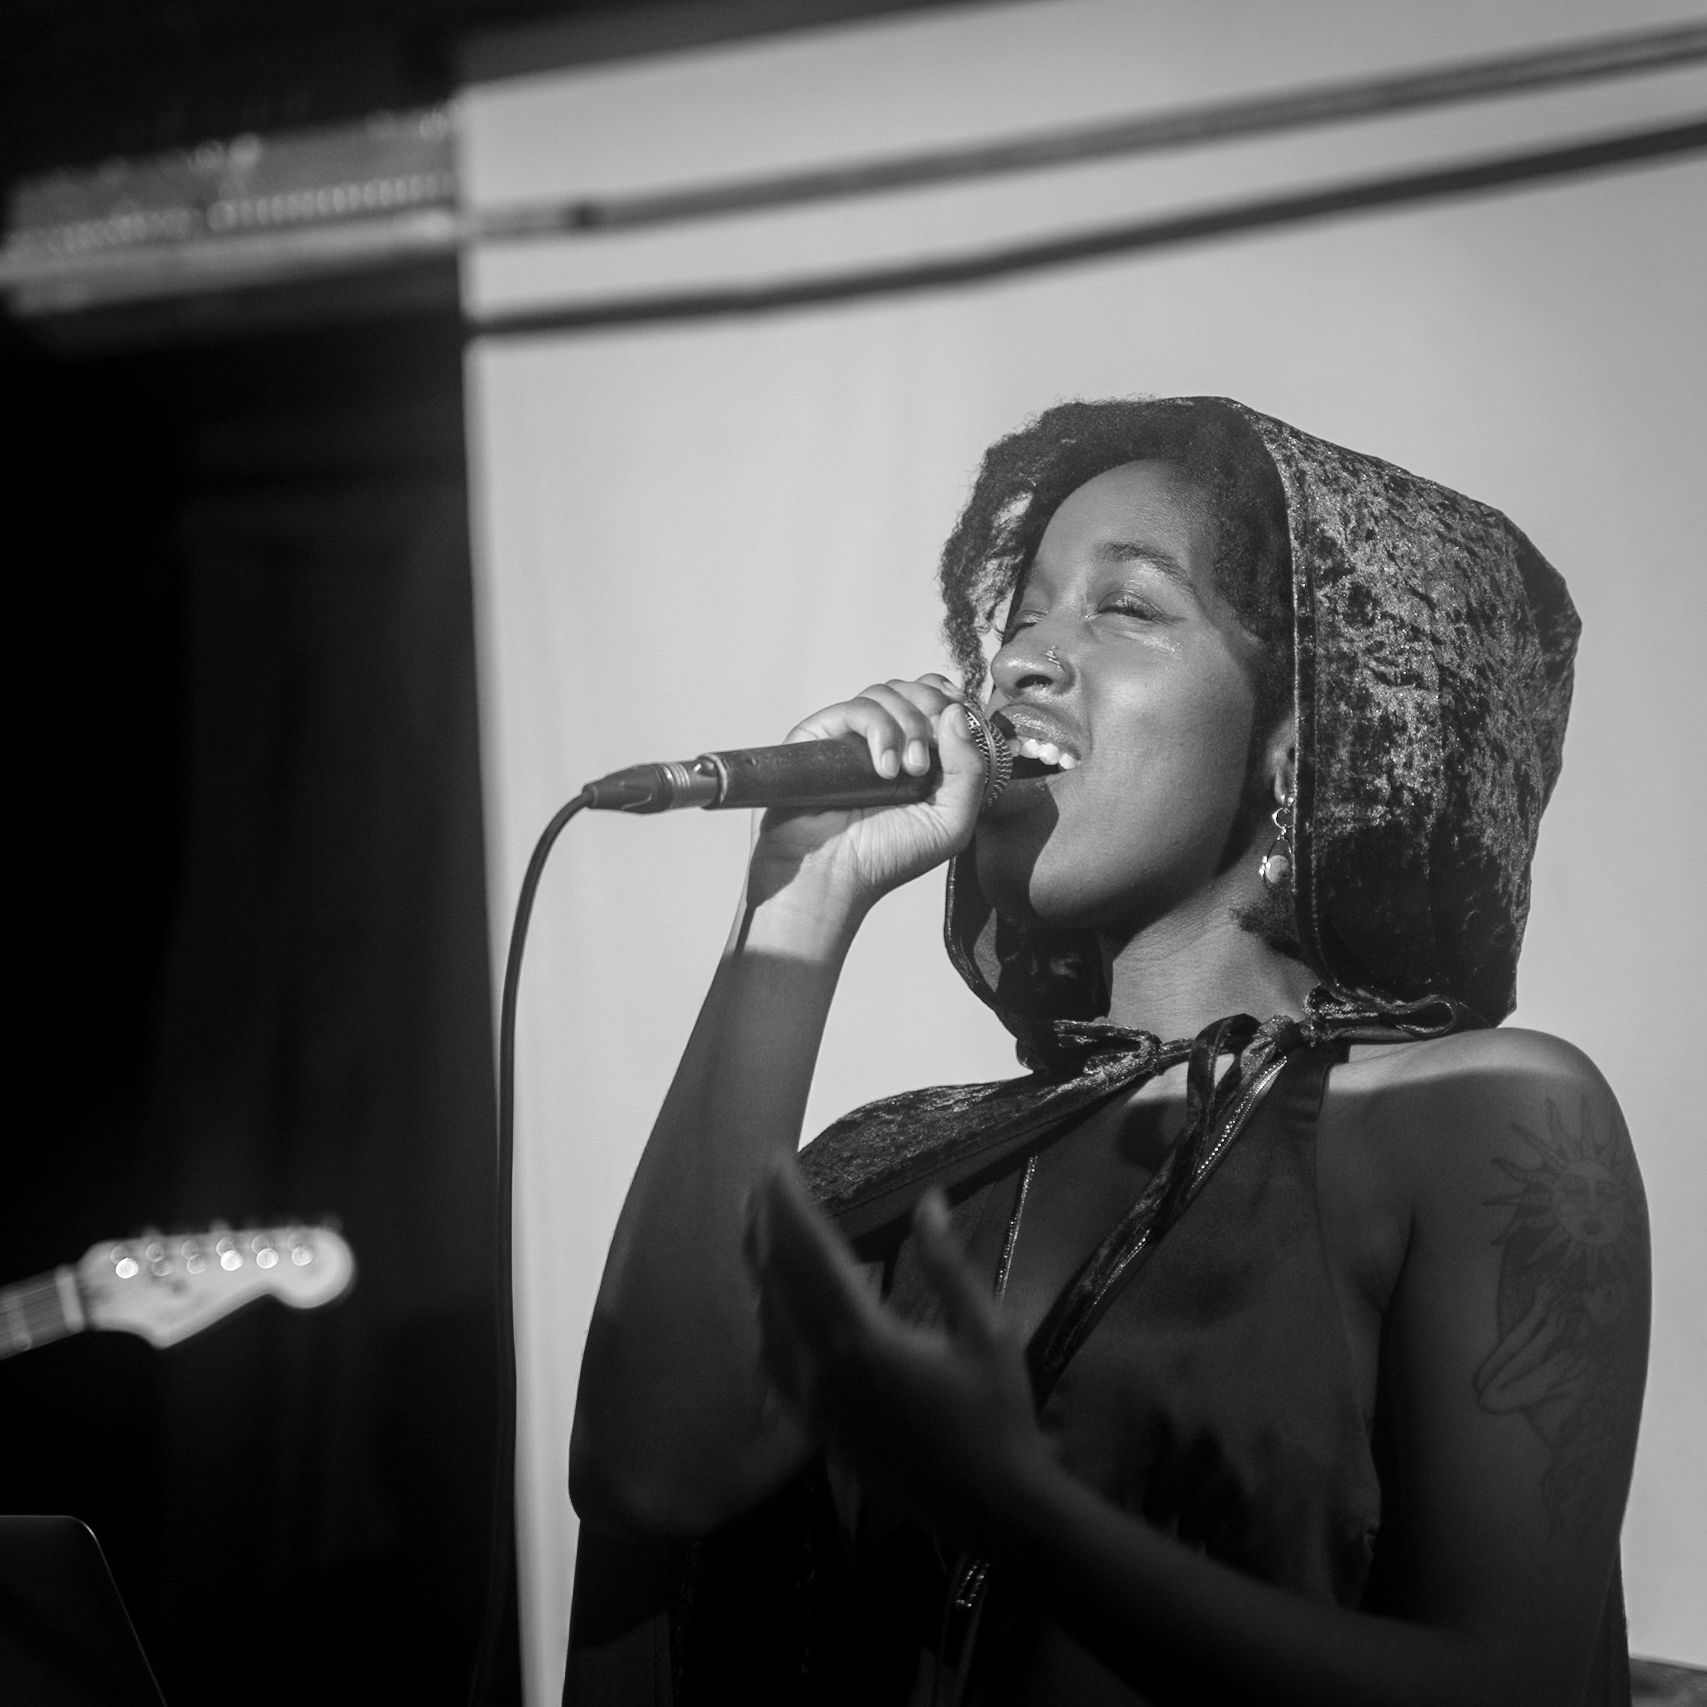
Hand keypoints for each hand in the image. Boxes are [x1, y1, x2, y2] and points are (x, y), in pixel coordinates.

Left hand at [745, 1163, 1049, 1550]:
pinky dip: (764, 1315)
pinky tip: (767, 1297)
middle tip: (759, 1173)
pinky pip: (772, 1360)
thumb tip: (930, 1202)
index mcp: (865, 1340)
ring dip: (758, 1263)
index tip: (775, 1159)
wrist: (989, 1506)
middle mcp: (825, 1369)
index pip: (810, 1251)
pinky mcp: (815, 1426)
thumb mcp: (988, 1331)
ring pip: (766, 1317)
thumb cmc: (997, 1415)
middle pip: (777, 1277)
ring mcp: (814, 1402)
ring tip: (756, 1221)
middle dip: (764, 1220)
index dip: (788, 1201)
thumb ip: (950, 1265)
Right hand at [747, 675, 986, 914]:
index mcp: (918, 755)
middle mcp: (884, 741)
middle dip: (931, 709)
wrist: (831, 876)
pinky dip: (879, 730)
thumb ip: (970, 771)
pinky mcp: (820, 734)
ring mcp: (851, 736)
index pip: (937, 702)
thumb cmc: (885, 858)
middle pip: (914, 688)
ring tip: (906, 770)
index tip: (960, 716)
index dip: (951, 700)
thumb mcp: (950, 822)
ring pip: (885, 693)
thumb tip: (956, 714)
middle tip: (930, 754)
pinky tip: (883, 769)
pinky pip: (856, 707)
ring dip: (907, 725)